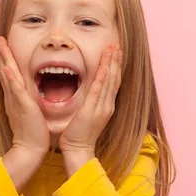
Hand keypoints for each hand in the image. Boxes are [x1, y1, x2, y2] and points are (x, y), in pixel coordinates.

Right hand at [0, 36, 49, 156]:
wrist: (30, 148)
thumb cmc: (32, 133)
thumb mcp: (28, 113)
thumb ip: (26, 103)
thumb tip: (27, 97)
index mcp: (14, 98)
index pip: (8, 75)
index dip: (6, 60)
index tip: (4, 47)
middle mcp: (12, 97)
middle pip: (5, 71)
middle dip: (2, 54)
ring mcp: (16, 100)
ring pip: (8, 75)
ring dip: (4, 59)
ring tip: (1, 45)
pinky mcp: (23, 106)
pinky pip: (16, 89)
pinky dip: (11, 78)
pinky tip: (7, 67)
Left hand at [59, 43, 121, 172]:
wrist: (78, 151)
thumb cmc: (78, 135)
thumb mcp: (86, 116)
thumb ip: (88, 104)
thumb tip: (87, 94)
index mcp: (106, 106)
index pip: (112, 82)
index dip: (114, 66)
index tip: (115, 53)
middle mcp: (107, 105)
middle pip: (114, 78)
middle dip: (116, 60)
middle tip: (117, 45)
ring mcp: (101, 108)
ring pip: (109, 81)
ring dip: (111, 63)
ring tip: (113, 49)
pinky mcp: (92, 110)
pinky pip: (99, 90)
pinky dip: (103, 77)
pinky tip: (105, 66)